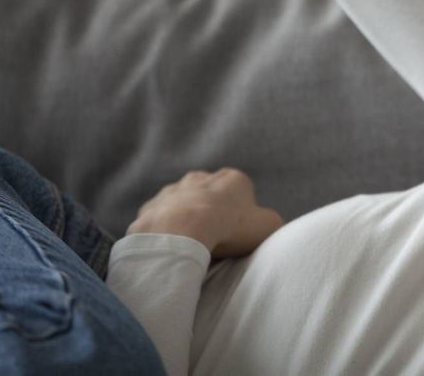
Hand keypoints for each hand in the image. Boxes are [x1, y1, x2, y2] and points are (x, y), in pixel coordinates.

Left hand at [126, 168, 285, 258]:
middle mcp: (202, 177)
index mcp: (232, 178)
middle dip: (212, 213)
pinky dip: (165, 229)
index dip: (241, 214)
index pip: (241, 192)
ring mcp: (173, 190)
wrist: (182, 232)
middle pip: (210, 196)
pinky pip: (160, 218)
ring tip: (191, 244)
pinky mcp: (151, 206)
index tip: (237, 232)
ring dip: (186, 219)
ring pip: (183, 205)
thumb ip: (272, 221)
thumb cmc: (230, 227)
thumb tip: (265, 223)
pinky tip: (171, 246)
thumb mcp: (269, 226)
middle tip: (215, 238)